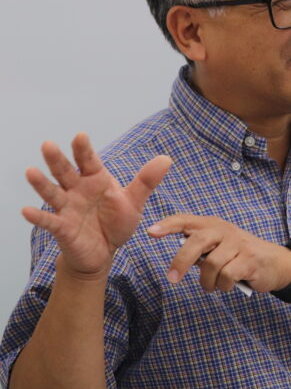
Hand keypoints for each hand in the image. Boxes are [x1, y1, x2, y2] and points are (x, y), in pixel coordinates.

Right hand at [22, 133, 171, 277]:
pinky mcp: (62, 228)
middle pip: (65, 172)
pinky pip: (48, 221)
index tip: (81, 135)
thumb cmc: (115, 222)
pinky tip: (26, 211)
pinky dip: (38, 217)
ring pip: (52, 193)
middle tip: (48, 144)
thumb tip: (166, 159)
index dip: (84, 149)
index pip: (88, 161)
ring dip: (41, 184)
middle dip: (57, 159)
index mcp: (96, 180)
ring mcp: (67, 208)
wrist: (104, 252)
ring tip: (30, 172)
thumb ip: (147, 181)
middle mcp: (78, 190)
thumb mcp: (134, 201)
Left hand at [147, 215, 290, 293]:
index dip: (168, 225)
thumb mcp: (219, 247)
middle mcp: (225, 230)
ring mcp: (239, 244)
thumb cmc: (240, 256)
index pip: (186, 220)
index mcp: (213, 225)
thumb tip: (178, 262)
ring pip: (211, 265)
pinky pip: (227, 275)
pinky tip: (229, 285)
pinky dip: (224, 285)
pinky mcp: (250, 259)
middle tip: (172, 279)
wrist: (276, 264)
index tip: (150, 233)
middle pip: (197, 241)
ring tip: (212, 286)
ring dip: (208, 282)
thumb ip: (199, 250)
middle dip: (181, 262)